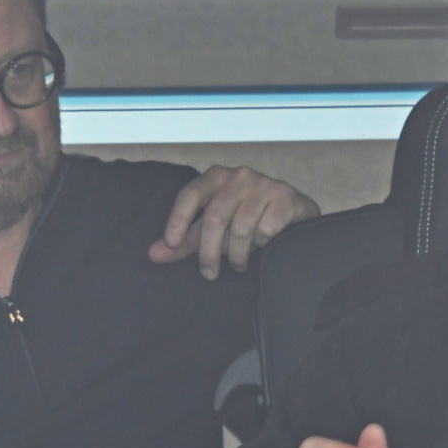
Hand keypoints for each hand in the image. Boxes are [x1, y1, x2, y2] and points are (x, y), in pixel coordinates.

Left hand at [149, 165, 320, 278]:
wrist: (295, 215)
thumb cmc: (247, 219)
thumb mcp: (214, 228)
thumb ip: (185, 240)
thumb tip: (153, 254)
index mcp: (217, 176)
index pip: (190, 194)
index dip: (178, 219)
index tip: (171, 244)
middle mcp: (240, 175)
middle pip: (214, 217)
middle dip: (209, 251)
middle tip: (209, 273)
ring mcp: (265, 184)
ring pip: (240, 229)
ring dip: (237, 255)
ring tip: (238, 263)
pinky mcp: (286, 198)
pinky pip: (264, 232)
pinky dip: (260, 247)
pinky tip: (261, 249)